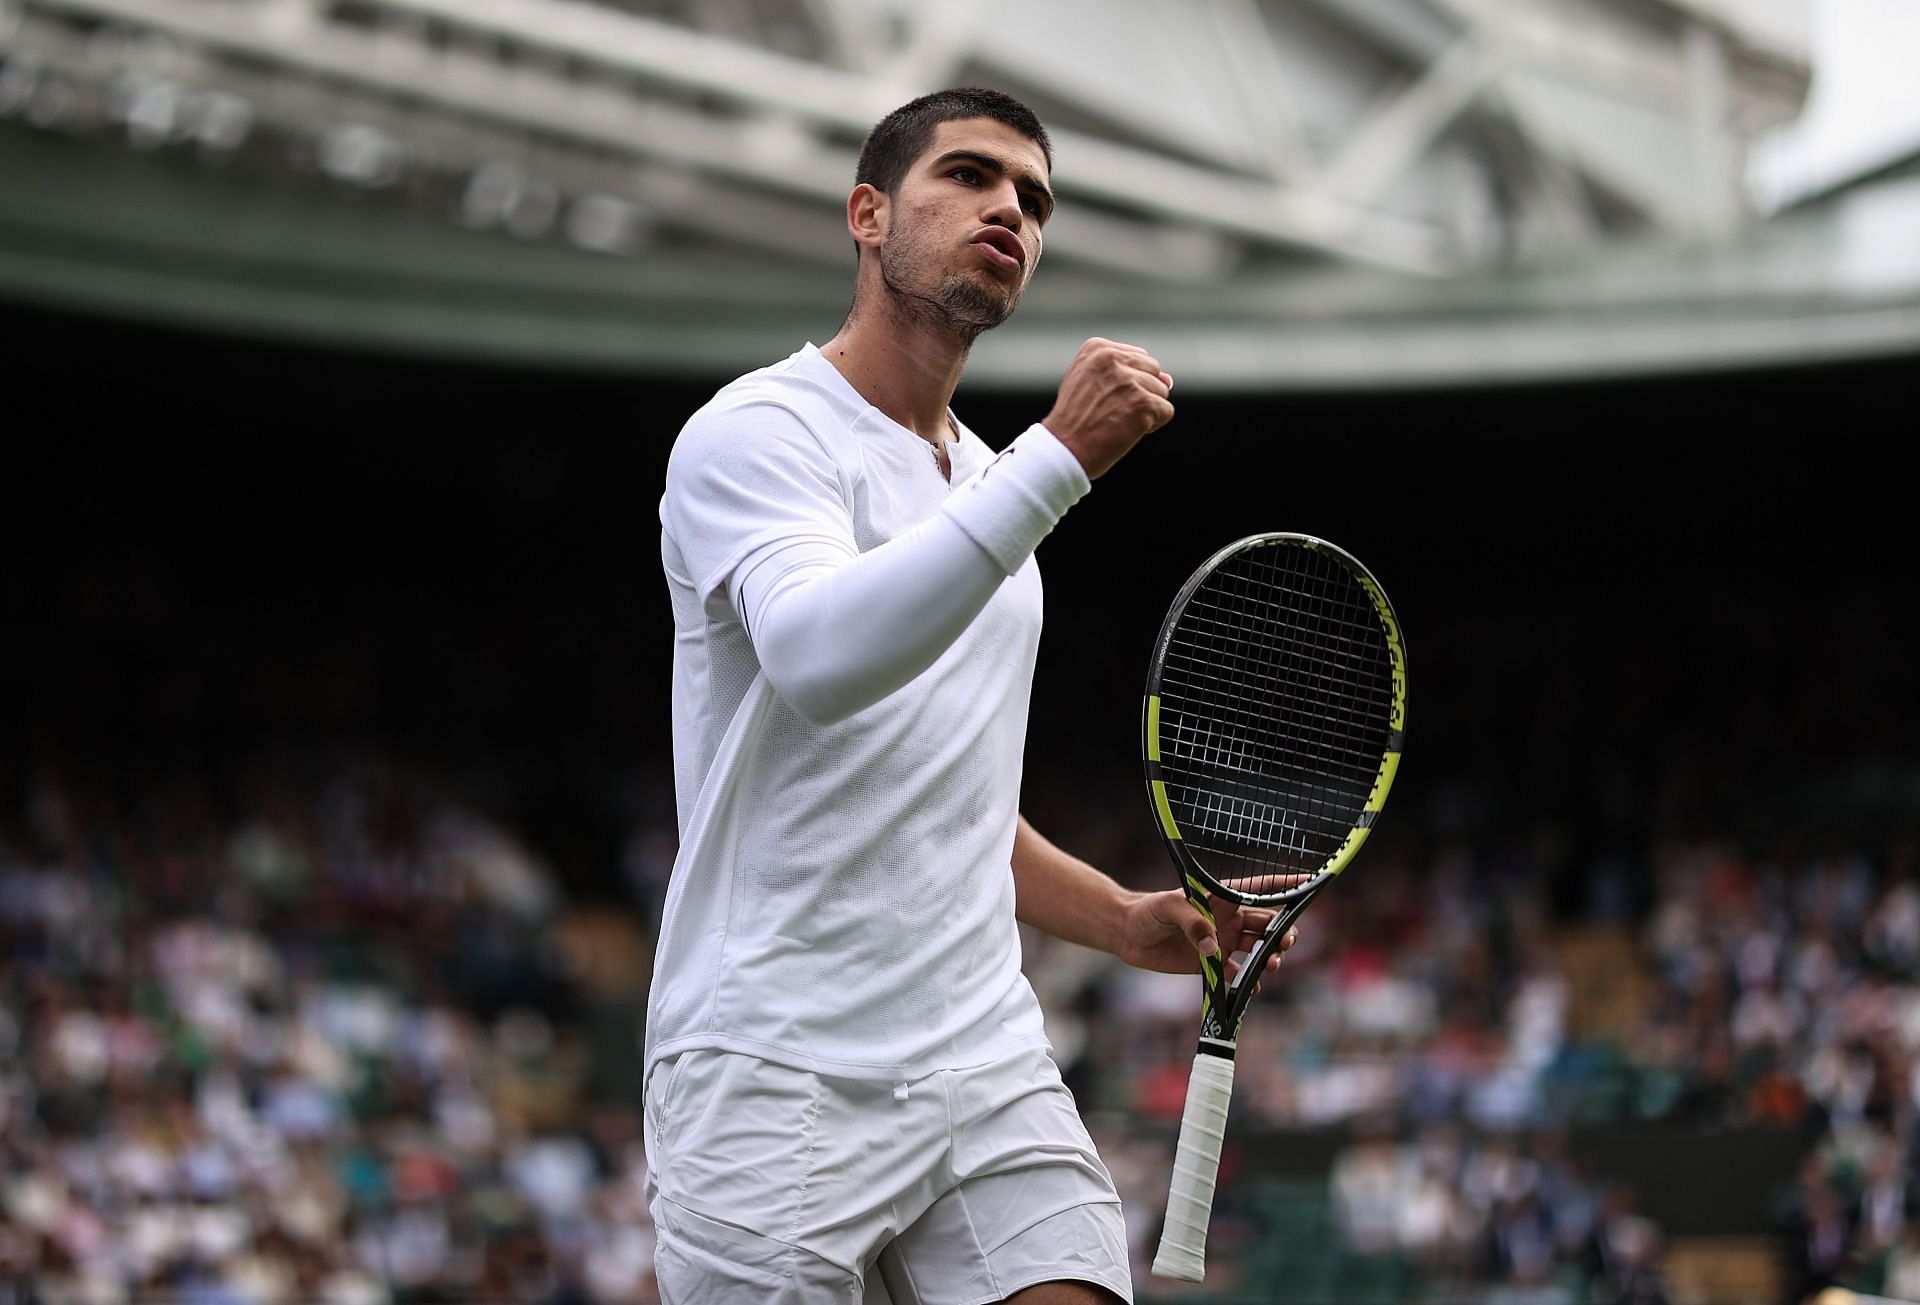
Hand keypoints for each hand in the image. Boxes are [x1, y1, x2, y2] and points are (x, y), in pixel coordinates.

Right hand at [1042, 337, 1173, 479]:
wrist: (1063, 450)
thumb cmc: (1075, 421)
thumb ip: (1126, 373)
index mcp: (1098, 348)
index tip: (1104, 399)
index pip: (1137, 357)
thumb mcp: (1089, 384)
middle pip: (1153, 371)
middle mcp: (1113, 358)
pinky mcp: (1143, 403)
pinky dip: (1153, 425)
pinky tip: (1128, 431)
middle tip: (1113, 412)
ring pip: (1162, 391)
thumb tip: (1169, 379)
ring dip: (1147, 410)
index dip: (1128, 382)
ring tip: (1119, 422)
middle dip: (1142, 393)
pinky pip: (1166, 411)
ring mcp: (1129, 381)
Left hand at [1117, 888, 1299, 987]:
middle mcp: (1227, 918)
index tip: (1310, 882)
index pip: (1259, 888)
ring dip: (1269, 956)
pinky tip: (1254, 987)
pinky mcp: (1211, 963)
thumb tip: (1213, 948)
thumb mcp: (1168, 909)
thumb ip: (1192, 923)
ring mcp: (1221, 940)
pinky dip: (1247, 980)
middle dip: (1282, 931)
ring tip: (1271, 965)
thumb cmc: (1148, 911)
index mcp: (1221, 896)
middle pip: (1266, 923)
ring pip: (1256, 948)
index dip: (1285, 885)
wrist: (1128, 934)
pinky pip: (1236, 972)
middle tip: (1285, 942)